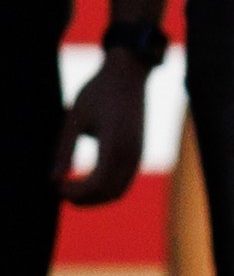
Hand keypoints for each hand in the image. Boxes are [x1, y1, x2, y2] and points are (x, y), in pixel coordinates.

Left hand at [56, 54, 144, 207]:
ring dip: (95, 197)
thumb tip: (53, 179)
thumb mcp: (74, 118)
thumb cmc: (98, 93)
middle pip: (109, 193)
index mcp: (115, 142)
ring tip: (73, 188)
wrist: (128, 75)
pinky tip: (87, 180)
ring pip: (119, 191)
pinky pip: (124, 181)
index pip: (97, 182)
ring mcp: (138, 153)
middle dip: (84, 200)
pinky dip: (106, 188)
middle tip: (61, 190)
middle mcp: (131, 152)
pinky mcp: (138, 152)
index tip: (56, 185)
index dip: (75, 192)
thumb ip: (64, 151)